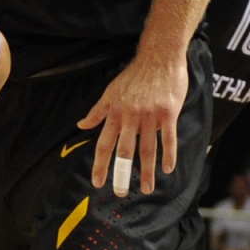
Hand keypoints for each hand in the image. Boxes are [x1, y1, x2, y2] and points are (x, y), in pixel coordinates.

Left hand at [78, 47, 188, 193]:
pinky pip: (168, 138)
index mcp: (115, 113)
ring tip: (146, 189)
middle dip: (121, 174)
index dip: (100, 165)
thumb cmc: (134, 75)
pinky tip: (167, 169)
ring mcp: (150, 115)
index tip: (97, 182)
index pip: (104, 144)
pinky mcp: (168, 112)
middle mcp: (130, 116)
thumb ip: (97, 111)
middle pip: (124, 151)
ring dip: (146, 171)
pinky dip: (168, 154)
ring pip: (147, 148)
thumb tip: (81, 125)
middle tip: (120, 192)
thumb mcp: (110, 92)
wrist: (159, 57)